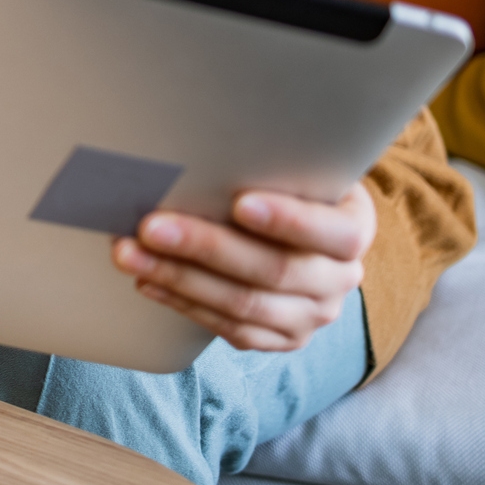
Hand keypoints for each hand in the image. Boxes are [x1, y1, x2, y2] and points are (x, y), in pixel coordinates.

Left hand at [111, 183, 375, 351]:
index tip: (239, 202)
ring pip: (244, 305)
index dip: (289, 220)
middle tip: (150, 226)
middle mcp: (341, 278)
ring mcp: (313, 315)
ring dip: (180, 278)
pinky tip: (147, 280)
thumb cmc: (287, 182)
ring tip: (130, 253)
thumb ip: (267, 161)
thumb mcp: (294, 165)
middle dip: (206, 247)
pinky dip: (183, 303)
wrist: (298, 229)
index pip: (334, 232)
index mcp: (354, 228)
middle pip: (274, 270)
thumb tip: (200, 145)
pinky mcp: (281, 338)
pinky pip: (231, 330)